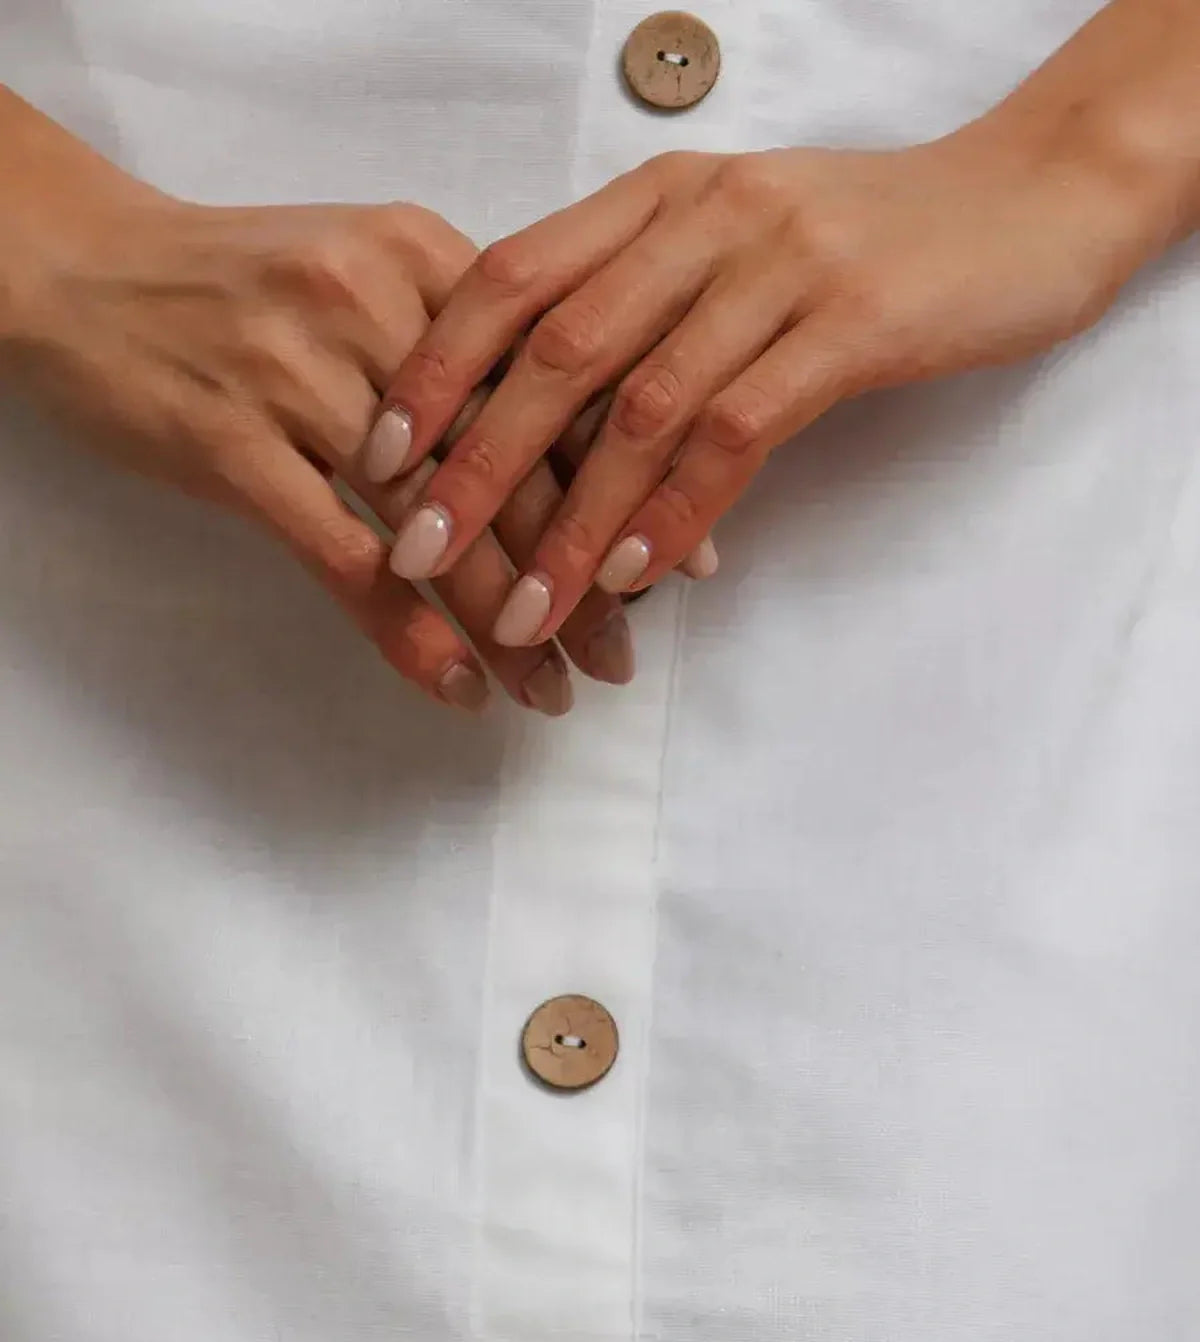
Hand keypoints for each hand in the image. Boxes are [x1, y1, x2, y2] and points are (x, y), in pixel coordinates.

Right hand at [1, 94, 631, 711]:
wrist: (79, 269)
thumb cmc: (233, 282)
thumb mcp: (358, 269)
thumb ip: (458, 336)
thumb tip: (569, 434)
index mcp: (419, 258)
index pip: (552, 385)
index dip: (624, 482)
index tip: (677, 561)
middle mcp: (371, 306)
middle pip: (510, 461)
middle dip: (581, 569)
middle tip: (625, 650)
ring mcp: (299, 377)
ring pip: (439, 522)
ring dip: (510, 618)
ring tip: (557, 687)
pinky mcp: (232, 446)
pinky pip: (345, 560)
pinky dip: (411, 632)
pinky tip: (462, 685)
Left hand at [372, 115, 1150, 644]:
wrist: (1026, 202)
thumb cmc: (868, 239)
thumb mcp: (734, 250)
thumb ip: (643, 306)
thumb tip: (546, 416)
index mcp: (657, 198)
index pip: (510, 279)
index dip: (433, 369)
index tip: (373, 455)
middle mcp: (702, 218)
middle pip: (555, 350)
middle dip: (475, 462)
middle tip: (412, 550)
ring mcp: (778, 267)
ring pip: (642, 406)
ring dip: (572, 521)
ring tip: (520, 609)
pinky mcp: (852, 324)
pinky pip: (740, 429)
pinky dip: (678, 510)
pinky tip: (638, 575)